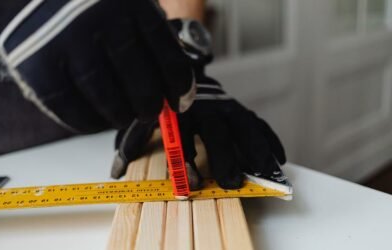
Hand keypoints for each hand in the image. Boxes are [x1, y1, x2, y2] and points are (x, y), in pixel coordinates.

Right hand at [0, 0, 194, 132]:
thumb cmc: (85, 5)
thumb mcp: (122, 3)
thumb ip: (145, 36)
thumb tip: (170, 85)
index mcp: (130, 5)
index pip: (168, 57)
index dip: (179, 86)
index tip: (180, 101)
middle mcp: (100, 22)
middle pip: (141, 84)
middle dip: (150, 106)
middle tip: (150, 112)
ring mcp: (67, 45)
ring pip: (110, 102)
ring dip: (122, 117)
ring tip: (123, 115)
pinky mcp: (38, 68)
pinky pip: (73, 111)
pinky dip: (90, 123)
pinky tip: (97, 119)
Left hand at [111, 78, 285, 189]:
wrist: (187, 72)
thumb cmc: (165, 103)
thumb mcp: (146, 118)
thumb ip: (132, 142)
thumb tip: (116, 171)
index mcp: (179, 109)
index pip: (183, 133)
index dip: (186, 155)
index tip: (190, 179)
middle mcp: (206, 106)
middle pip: (217, 130)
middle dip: (224, 156)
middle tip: (229, 180)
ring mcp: (228, 106)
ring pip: (244, 126)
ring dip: (254, 150)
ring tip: (262, 172)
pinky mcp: (243, 110)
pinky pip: (260, 124)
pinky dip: (270, 140)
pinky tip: (277, 159)